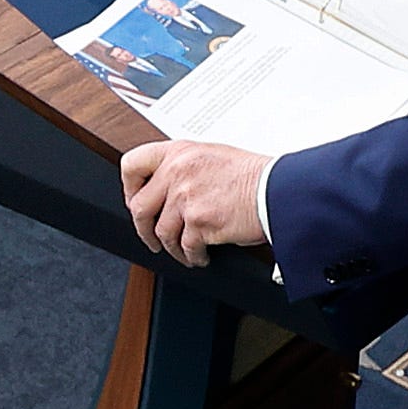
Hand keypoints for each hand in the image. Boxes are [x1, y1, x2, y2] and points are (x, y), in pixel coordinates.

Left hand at [117, 139, 273, 266]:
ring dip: (171, 247)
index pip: (132, 164)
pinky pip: (185, 247)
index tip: (134, 200)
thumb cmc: (255, 175)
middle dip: (143, 229)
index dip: (128, 187)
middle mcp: (178, 172)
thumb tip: (166, 186)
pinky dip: (192, 256)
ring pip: (161, 233)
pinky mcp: (199, 222)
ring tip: (184, 251)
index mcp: (179, 152)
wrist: (278, 190)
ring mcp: (186, 198)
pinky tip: (200, 255)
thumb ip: (185, 167)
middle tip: (151, 237)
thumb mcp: (212, 155)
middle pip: (139, 207)